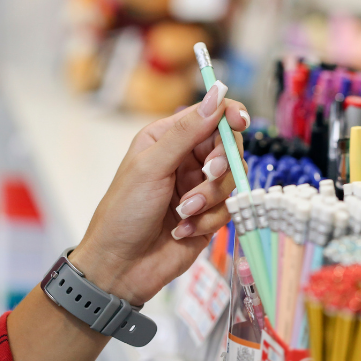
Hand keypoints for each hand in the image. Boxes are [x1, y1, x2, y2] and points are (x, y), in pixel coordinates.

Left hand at [69, 83, 248, 305]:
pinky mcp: (208, 216)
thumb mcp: (152, 166)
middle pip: (228, 148)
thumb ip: (187, 131)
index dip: (229, 116)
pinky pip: (227, 210)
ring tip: (183, 212)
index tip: (240, 122)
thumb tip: (217, 94)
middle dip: (221, 163)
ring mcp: (199, 189)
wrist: (120, 267)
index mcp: (168, 139)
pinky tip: (181, 230)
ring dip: (209, 198)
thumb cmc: (124, 212)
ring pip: (231, 180)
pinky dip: (207, 220)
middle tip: (208, 174)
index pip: (209, 116)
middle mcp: (186, 161)